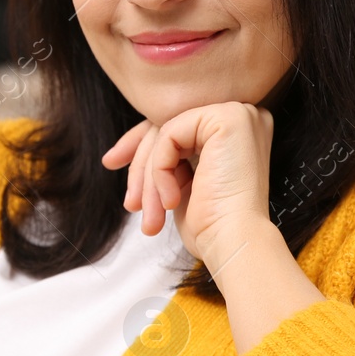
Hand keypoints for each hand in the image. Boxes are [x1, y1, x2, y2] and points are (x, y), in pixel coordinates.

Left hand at [100, 103, 275, 263]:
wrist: (235, 243)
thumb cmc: (212, 225)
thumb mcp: (182, 183)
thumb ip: (169, 158)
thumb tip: (128, 149)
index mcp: (237, 130)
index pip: (178, 125)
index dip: (142, 144)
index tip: (111, 162)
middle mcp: (243, 115)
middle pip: (169, 125)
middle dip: (140, 163)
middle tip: (130, 202)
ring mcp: (238, 112)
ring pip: (166, 131)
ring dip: (149, 177)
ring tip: (150, 214)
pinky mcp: (228, 117)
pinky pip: (169, 134)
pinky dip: (160, 169)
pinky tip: (171, 201)